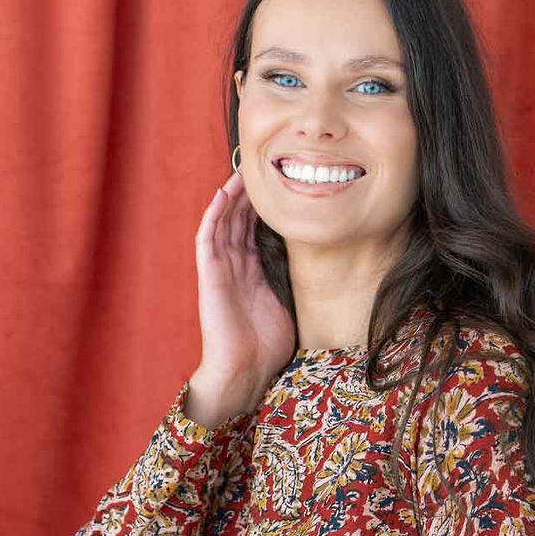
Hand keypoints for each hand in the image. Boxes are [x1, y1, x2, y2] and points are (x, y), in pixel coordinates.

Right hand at [192, 168, 296, 419]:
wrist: (244, 371)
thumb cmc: (266, 347)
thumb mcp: (288, 305)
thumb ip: (295, 282)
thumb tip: (327, 267)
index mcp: (251, 273)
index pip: (254, 230)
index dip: (263, 206)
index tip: (279, 183)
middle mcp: (234, 267)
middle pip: (239, 220)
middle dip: (248, 193)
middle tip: (262, 164)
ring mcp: (220, 270)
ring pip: (223, 222)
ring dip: (231, 196)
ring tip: (242, 170)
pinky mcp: (209, 276)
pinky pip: (208, 239)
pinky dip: (214, 216)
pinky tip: (223, 195)